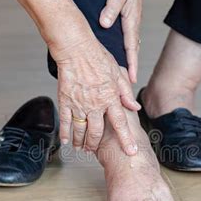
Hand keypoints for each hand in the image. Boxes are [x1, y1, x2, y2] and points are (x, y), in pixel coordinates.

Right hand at [55, 38, 140, 154]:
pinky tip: (66, 141)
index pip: (120, 124)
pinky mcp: (65, 101)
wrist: (76, 49)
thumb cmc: (97, 57)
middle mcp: (95, 104)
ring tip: (80, 148)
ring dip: (80, 142)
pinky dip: (65, 133)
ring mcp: (79, 104)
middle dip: (94, 145)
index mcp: (110, 98)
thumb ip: (126, 93)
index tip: (131, 152)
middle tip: (93, 151)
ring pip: (80, 130)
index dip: (126, 140)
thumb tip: (135, 107)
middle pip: (96, 132)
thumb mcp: (118, 73)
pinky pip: (65, 121)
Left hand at [100, 0, 143, 83]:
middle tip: (128, 83)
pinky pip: (125, 36)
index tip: (131, 79)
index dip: (132, 64)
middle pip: (132, 49)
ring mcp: (130, 19)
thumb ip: (112, 8)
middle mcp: (132, 22)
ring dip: (128, 58)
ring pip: (129, 43)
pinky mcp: (126, 15)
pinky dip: (124, 46)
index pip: (131, 47)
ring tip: (124, 72)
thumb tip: (105, 24)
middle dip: (131, 66)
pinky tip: (117, 50)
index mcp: (131, 19)